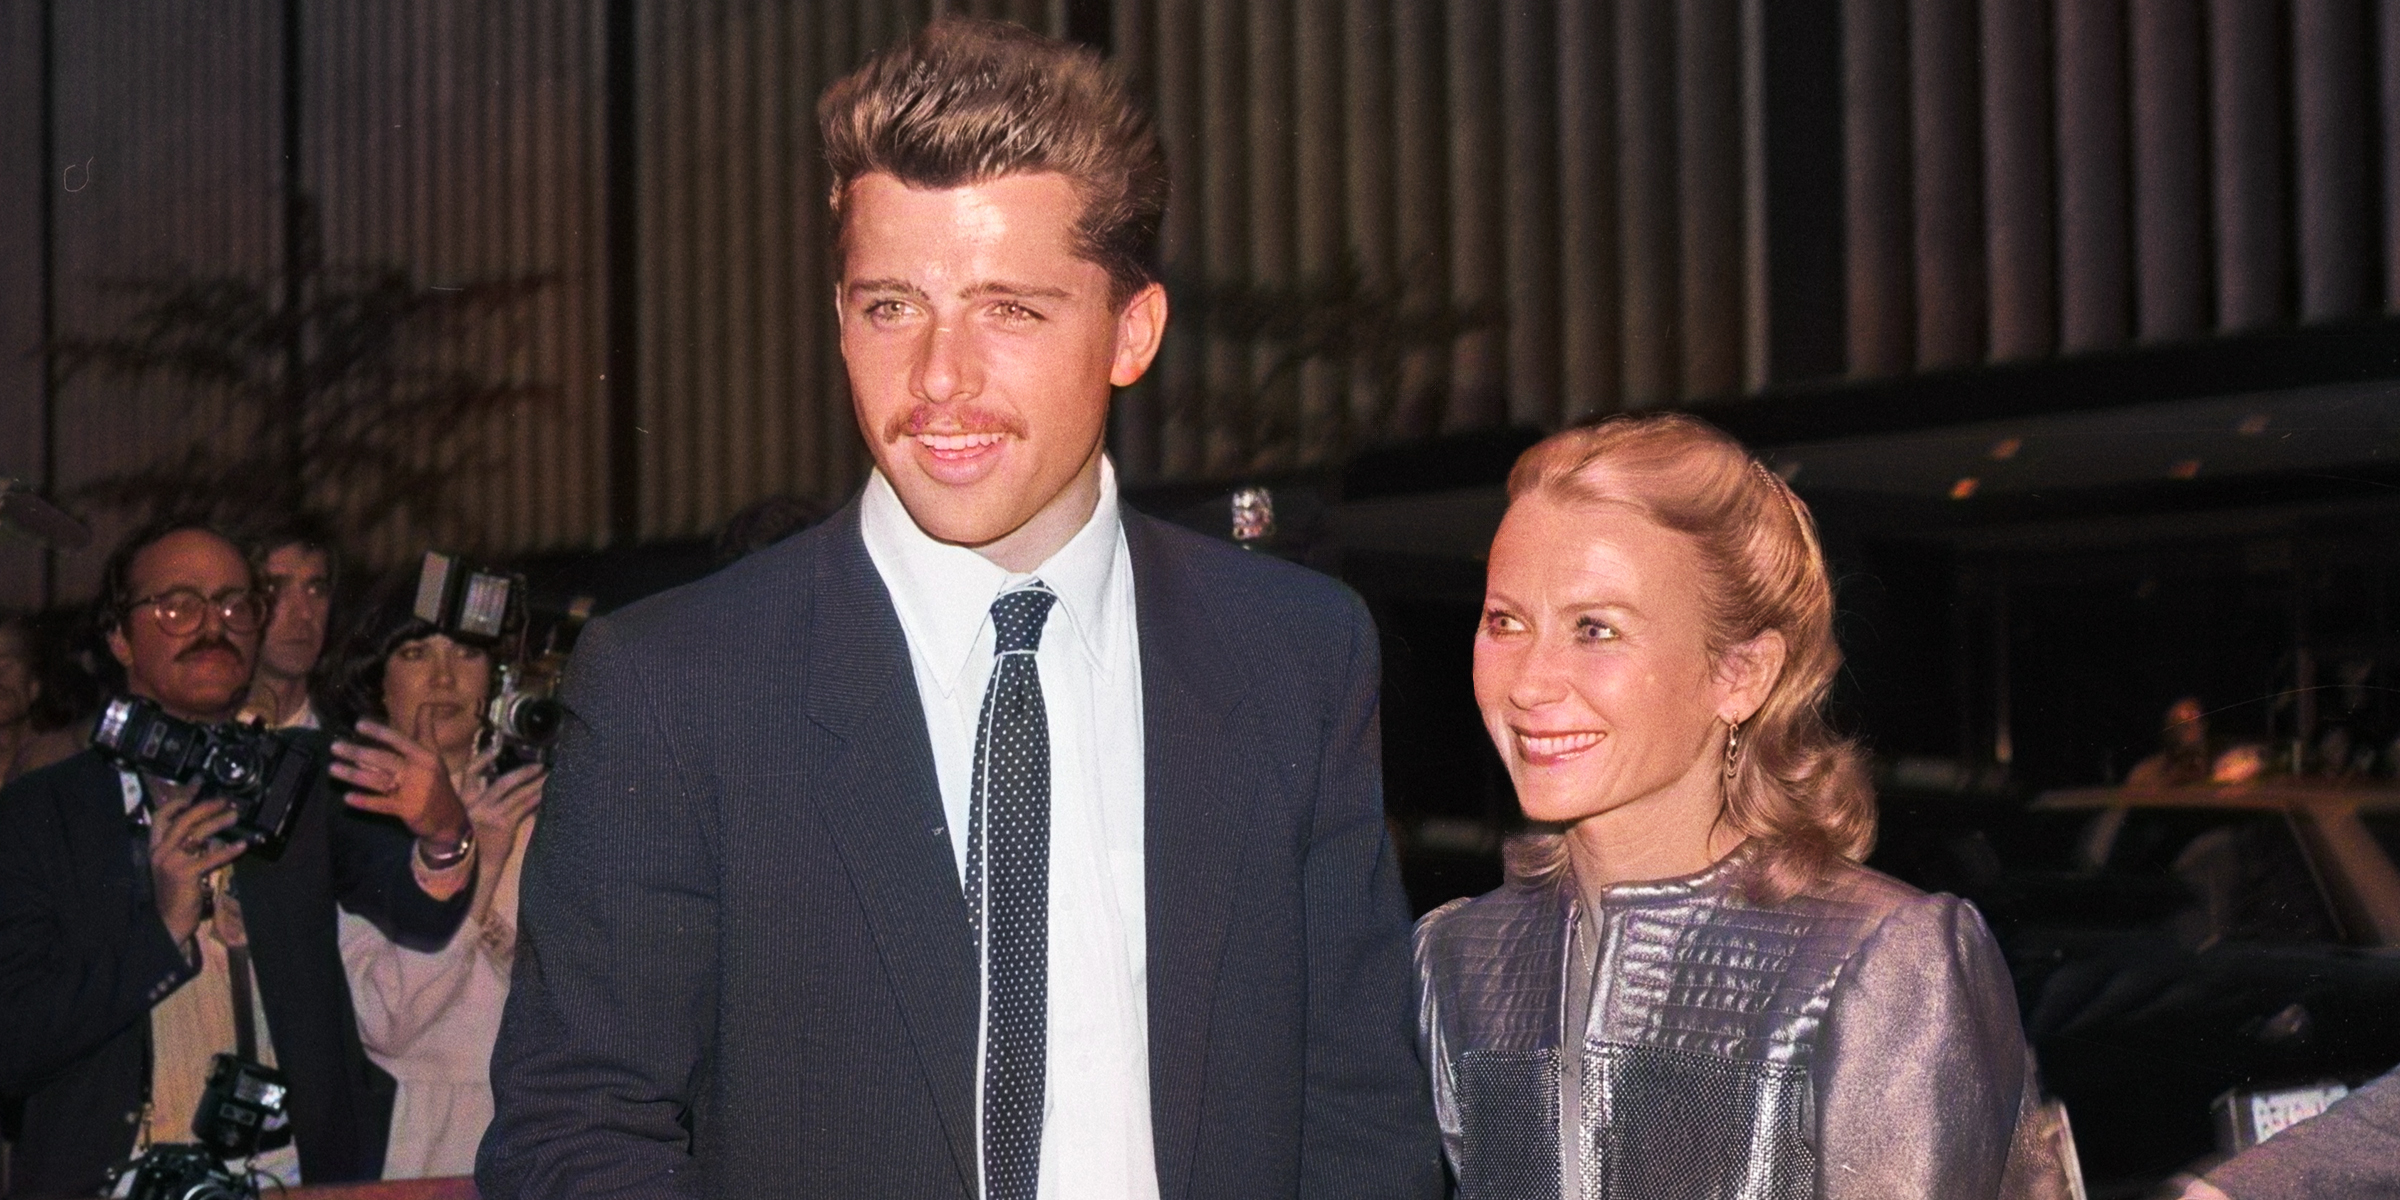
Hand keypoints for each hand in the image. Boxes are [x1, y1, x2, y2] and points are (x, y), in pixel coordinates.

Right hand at [148, 790, 245, 948]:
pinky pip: (210, 858)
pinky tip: (242, 845)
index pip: (161, 816)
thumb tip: (207, 831)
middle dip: (204, 807)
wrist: (166, 921)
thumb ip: (185, 848)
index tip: (195, 787)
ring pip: (196, 834)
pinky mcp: (185, 875)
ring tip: (234, 816)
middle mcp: (160, 852)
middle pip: (182, 820)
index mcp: (155, 848)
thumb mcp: (174, 866)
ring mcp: (171, 862)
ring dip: (218, 822)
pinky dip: (228, 851)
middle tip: (224, 801)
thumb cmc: (174, 893)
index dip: (178, 800)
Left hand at [331, 711, 470, 848]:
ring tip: (332, 768)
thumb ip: (425, 730)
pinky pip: (380, 805)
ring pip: (377, 781)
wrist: (449, 818)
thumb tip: (426, 704)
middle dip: (357, 753)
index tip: (358, 724)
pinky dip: (364, 802)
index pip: (399, 740)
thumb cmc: (437, 782)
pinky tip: (347, 798)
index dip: (379, 732)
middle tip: (334, 747)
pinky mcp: (405, 810)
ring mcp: (411, 792)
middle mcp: (418, 771)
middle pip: (382, 760)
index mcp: (425, 756)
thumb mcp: (435, 755)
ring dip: (353, 775)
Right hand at [460, 746, 545, 845]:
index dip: (482, 757)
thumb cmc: (474, 838)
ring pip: (518, 794)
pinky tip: (546, 794)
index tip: (497, 746)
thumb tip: (499, 775)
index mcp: (463, 799)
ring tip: (549, 777)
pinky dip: (537, 799)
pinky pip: (525, 807)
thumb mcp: (469, 814)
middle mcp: (474, 805)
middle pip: (503, 782)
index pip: (470, 772)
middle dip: (524, 772)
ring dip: (537, 784)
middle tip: (540, 765)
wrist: (474, 866)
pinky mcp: (503, 826)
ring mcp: (490, 815)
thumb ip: (479, 796)